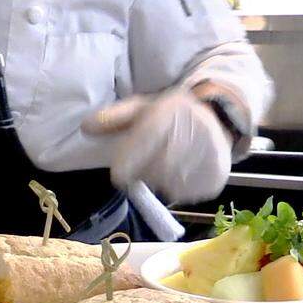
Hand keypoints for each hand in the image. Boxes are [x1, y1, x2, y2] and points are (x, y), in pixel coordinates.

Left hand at [82, 88, 233, 203]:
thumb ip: (114, 118)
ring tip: (166, 162)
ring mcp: (209, 156)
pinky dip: (175, 187)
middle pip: (154, 169)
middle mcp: (195, 131)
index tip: (118, 176)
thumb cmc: (171, 117)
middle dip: (143, 171)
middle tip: (146, 163)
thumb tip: (85, 127)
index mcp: (173, 111)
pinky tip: (180, 171)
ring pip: (167, 184)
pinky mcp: (215, 178)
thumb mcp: (143, 109)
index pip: (145, 142)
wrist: (218, 121)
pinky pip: (183, 193)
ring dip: (158, 180)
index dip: (127, 163)